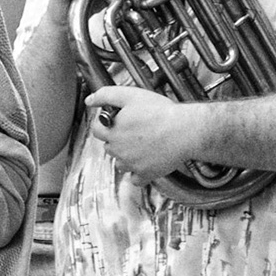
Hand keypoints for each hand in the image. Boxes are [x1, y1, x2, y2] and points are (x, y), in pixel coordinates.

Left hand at [84, 85, 206, 183]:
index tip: (117, 120)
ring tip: (143, 145)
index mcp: (112, 131)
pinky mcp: (145, 174)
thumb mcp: (130, 95)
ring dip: (126, 156)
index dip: (105, 123)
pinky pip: (135, 179)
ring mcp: (131, 164)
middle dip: (117, 138)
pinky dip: (138, 173)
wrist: (186, 130)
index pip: (96, 130)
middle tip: (135, 130)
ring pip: (120, 163)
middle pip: (109, 146)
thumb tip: (89, 100)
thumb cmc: (161, 113)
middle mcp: (118, 150)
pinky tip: (146, 162)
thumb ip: (106, 95)